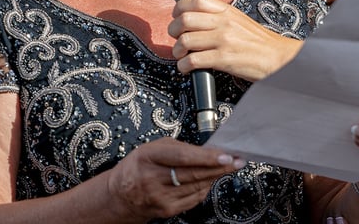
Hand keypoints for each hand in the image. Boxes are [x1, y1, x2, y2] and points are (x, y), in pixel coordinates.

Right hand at [105, 137, 243, 220]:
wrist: (120, 195)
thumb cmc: (139, 166)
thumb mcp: (154, 148)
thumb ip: (181, 148)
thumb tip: (210, 151)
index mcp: (148, 157)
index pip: (182, 157)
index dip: (206, 157)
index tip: (225, 155)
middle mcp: (151, 178)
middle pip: (193, 173)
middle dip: (219, 167)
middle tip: (237, 161)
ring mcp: (158, 197)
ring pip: (196, 186)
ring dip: (216, 176)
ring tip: (230, 168)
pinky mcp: (165, 210)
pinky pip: (193, 199)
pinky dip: (205, 188)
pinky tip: (211, 181)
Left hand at [168, 0, 300, 80]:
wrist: (279, 58)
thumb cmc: (260, 42)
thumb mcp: (240, 20)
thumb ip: (219, 16)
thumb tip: (194, 18)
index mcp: (228, 11)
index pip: (195, 0)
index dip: (179, 8)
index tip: (177, 17)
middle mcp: (224, 22)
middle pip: (184, 19)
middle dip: (173, 31)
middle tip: (177, 38)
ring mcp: (224, 40)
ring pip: (185, 40)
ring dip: (177, 51)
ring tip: (182, 56)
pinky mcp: (223, 59)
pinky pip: (192, 60)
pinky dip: (184, 66)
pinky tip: (187, 68)